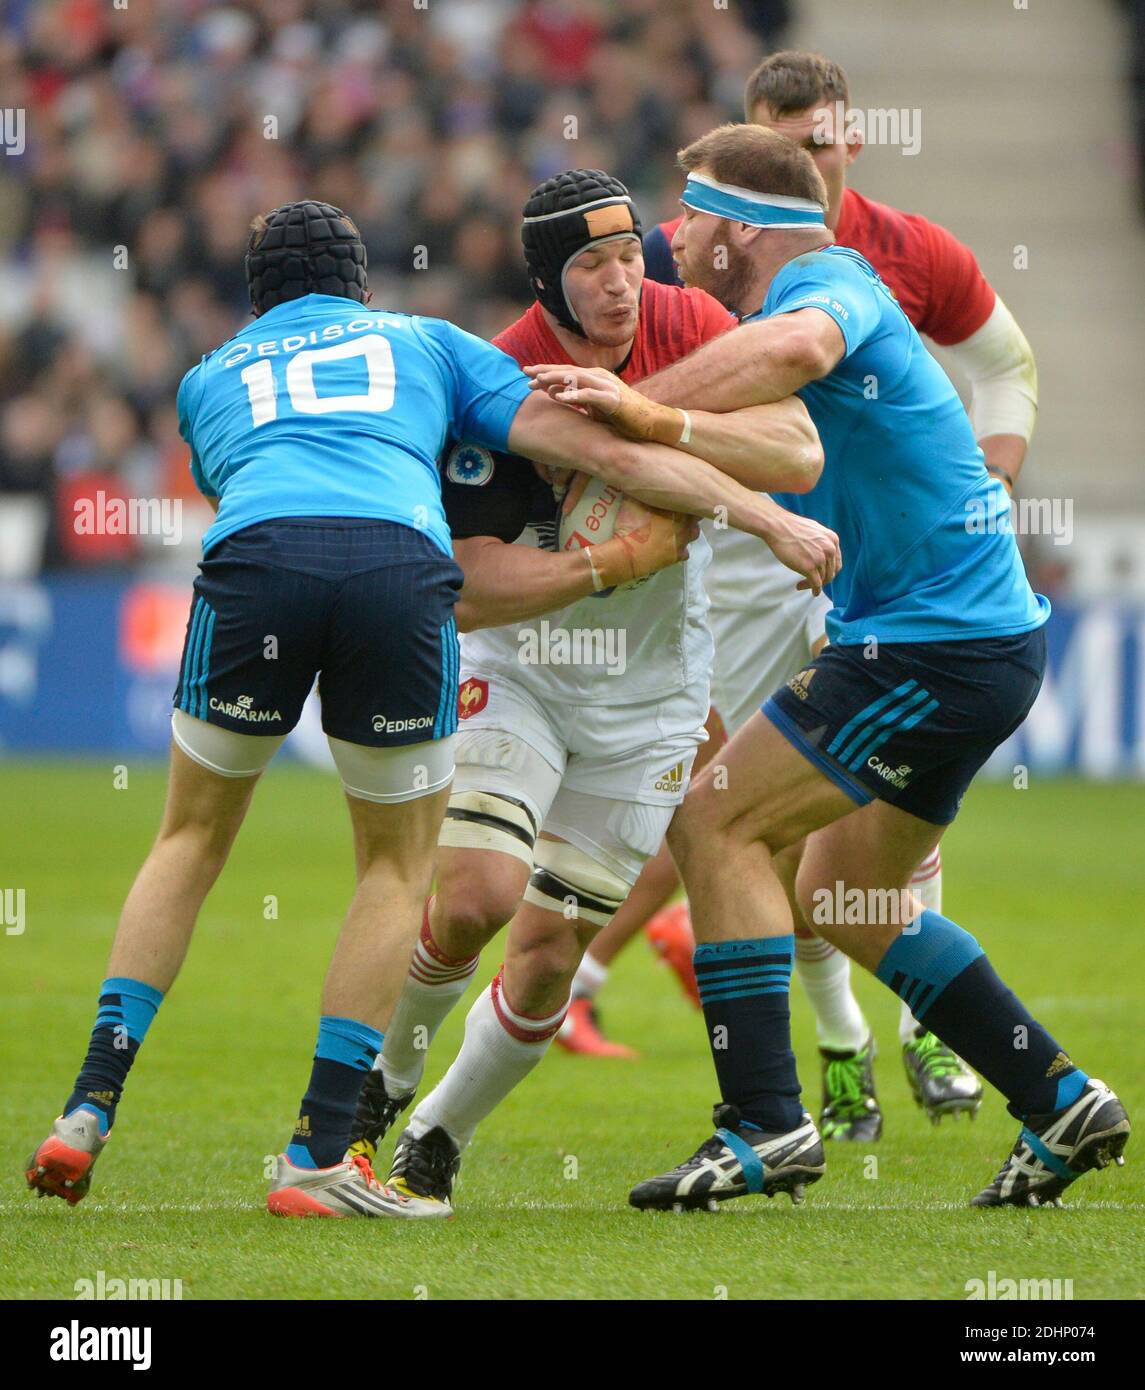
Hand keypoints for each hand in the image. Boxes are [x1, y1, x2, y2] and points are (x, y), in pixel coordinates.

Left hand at [526, 364, 683, 444]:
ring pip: (576, 378)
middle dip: (545, 371)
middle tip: (526, 373)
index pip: (565, 372)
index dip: (546, 373)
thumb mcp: (594, 405)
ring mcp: (606, 386)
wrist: (650, 422)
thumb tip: (553, 394)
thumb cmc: (622, 415)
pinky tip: (560, 397)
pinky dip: (574, 395)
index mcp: (594, 378)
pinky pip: (590, 395)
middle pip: (567, 370)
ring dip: (556, 378)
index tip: (528, 376)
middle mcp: (599, 377)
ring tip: (539, 381)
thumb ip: (575, 398)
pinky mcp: (613, 399)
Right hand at [591, 495, 696, 588]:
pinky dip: (680, 550)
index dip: (686, 498)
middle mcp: (684, 523)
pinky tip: (671, 547)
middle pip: (696, 516)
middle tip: (678, 513)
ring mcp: (682, 541)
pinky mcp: (677, 556)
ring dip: (688, 530)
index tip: (679, 498)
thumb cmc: (630, 524)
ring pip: (694, 533)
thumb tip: (641, 481)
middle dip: (690, 514)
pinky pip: (685, 553)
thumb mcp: (632, 500)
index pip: (690, 499)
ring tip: (677, 529)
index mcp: (676, 507)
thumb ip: (641, 491)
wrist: (628, 552)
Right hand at [762, 508, 841, 595]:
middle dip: (822, 580)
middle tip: (811, 583)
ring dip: (813, 585)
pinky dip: (815, 590)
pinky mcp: (809, 567)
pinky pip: (816, 584)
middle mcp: (830, 549)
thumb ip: (822, 542)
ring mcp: (820, 558)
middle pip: (831, 573)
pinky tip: (812, 592)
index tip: (821, 576)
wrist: (778, 526)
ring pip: (822, 579)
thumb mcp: (815, 531)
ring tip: (802, 585)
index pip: (836, 563)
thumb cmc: (791, 528)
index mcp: (833, 540)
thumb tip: (823, 555)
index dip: (829, 572)